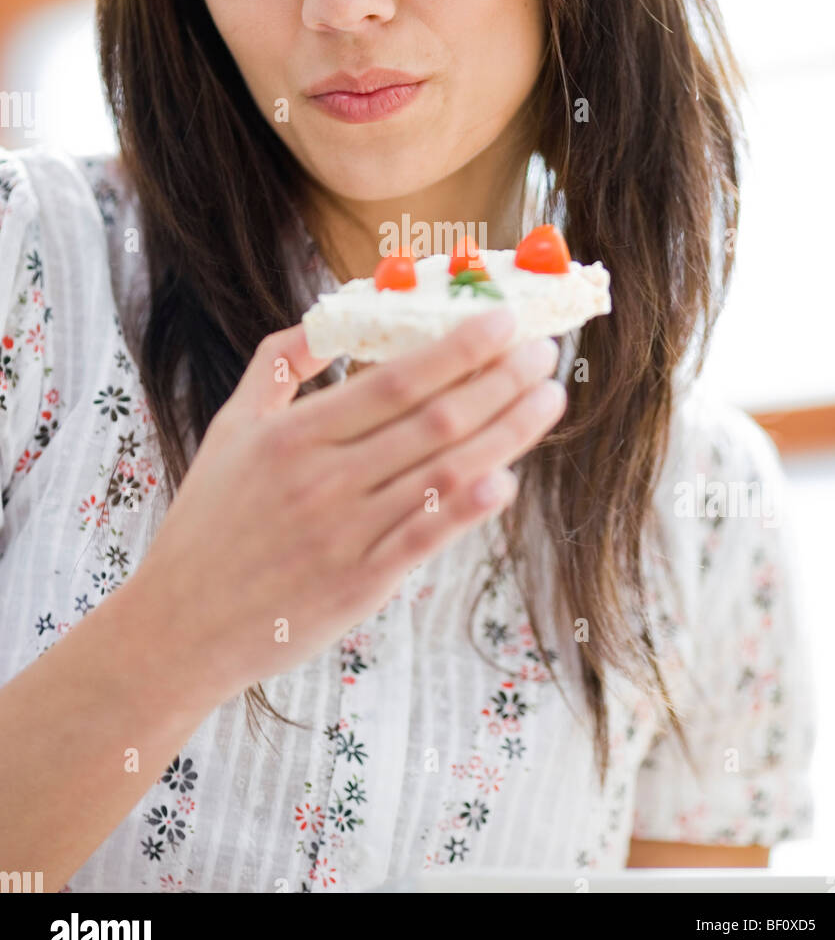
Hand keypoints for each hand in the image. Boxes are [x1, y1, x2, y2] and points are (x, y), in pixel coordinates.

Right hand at [130, 306, 565, 704]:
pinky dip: (470, 508)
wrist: (181, 625)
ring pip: (444, 473)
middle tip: (545, 352)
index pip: (394, 380)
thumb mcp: (230, 428)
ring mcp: (346, 535)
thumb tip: (331, 313)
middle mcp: (324, 480)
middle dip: (499, 381)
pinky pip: (425, 538)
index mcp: (294, 435)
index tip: (503, 322)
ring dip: (506, 433)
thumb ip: (278, 364)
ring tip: (548, 399)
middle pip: (433, 420)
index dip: (457, 349)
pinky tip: (508, 478)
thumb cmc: (209, 520)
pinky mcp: (360, 584)